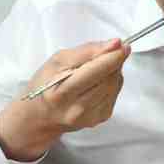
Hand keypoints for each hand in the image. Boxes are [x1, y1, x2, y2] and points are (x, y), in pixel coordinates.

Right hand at [0, 39, 128, 160]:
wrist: (41, 115)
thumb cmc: (46, 85)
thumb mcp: (57, 61)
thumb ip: (86, 51)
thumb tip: (114, 44)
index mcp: (61, 93)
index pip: (94, 72)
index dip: (111, 57)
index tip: (122, 45)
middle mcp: (76, 109)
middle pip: (108, 79)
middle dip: (113, 61)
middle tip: (110, 51)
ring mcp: (89, 117)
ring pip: (114, 85)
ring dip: (112, 71)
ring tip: (98, 68)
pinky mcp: (99, 119)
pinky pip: (115, 94)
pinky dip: (111, 83)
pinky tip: (98, 82)